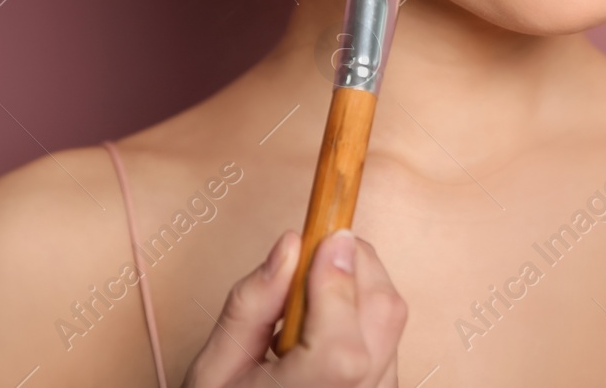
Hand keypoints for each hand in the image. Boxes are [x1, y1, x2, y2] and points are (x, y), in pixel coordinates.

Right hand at [182, 228, 406, 387]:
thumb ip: (251, 304)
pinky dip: (364, 313)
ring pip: (391, 321)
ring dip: (360, 287)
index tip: (323, 237)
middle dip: (354, 266)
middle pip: (382, 317)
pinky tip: (326, 327)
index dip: (336, 283)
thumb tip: (291, 246)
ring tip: (309, 305)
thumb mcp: (215, 367)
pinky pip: (390, 335)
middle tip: (312, 256)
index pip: (341, 347)